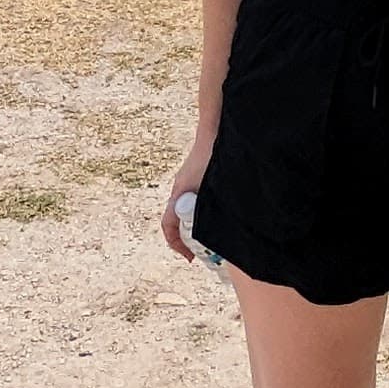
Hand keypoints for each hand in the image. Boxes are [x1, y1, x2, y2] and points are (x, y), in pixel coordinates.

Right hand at [160, 139, 214, 258]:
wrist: (215, 130)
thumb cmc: (213, 157)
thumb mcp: (210, 189)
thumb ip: (210, 210)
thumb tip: (218, 233)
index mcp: (178, 194)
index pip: (168, 225)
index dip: (176, 244)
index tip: (189, 257)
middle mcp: (180, 189)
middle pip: (177, 220)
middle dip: (189, 239)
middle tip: (206, 252)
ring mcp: (188, 182)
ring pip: (188, 210)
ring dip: (198, 225)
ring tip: (215, 236)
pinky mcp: (197, 176)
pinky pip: (196, 199)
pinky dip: (203, 212)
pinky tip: (221, 213)